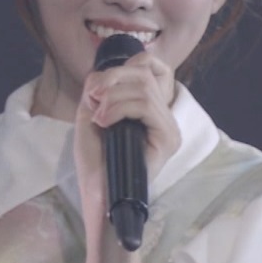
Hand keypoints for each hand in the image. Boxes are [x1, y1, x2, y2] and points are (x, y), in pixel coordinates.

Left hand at [73, 51, 179, 232]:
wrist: (98, 195)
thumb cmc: (96, 162)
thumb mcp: (91, 115)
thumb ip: (97, 90)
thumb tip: (99, 74)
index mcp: (151, 109)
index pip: (152, 67)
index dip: (124, 67)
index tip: (97, 86)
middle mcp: (165, 116)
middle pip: (144, 74)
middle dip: (112, 79)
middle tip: (92, 99)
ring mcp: (169, 128)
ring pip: (144, 89)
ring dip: (112, 97)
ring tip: (98, 117)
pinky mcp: (168, 138)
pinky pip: (147, 106)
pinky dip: (120, 108)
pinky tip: (104, 122)